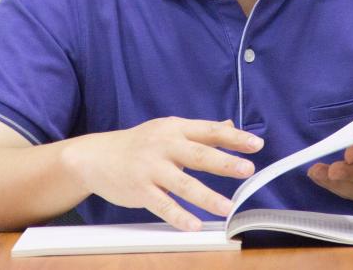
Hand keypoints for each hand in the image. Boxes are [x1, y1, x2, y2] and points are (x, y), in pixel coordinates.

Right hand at [64, 117, 263, 230]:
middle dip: (224, 162)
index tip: (256, 145)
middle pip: (199, 154)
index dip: (234, 138)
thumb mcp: (167, 130)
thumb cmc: (138, 143)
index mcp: (175, 129)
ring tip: (227, 207)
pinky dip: (178, 216)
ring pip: (183, 183)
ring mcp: (151, 168)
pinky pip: (162, 205)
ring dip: (207, 196)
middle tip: (247, 170)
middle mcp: (164, 146)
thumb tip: (229, 125)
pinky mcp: (139, 189)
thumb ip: (199, 132)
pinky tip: (194, 225)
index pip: (209, 131)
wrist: (96, 156)